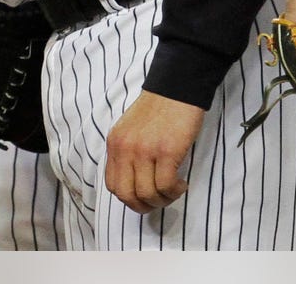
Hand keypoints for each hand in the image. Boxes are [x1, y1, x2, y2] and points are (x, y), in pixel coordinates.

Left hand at [104, 90, 203, 212]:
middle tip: (160, 201)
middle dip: (144, 206)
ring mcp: (144, 150)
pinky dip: (175, 191)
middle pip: (127, 195)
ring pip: (147, 194)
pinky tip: (182, 183)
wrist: (176, 89)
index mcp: (115, 144)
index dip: (129, 199)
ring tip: (175, 190)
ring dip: (163, 199)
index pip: (113, 185)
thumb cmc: (158, 109)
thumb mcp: (131, 130)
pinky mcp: (166, 151)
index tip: (145, 197)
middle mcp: (125, 149)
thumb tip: (134, 183)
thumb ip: (127, 153)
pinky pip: (166, 185)